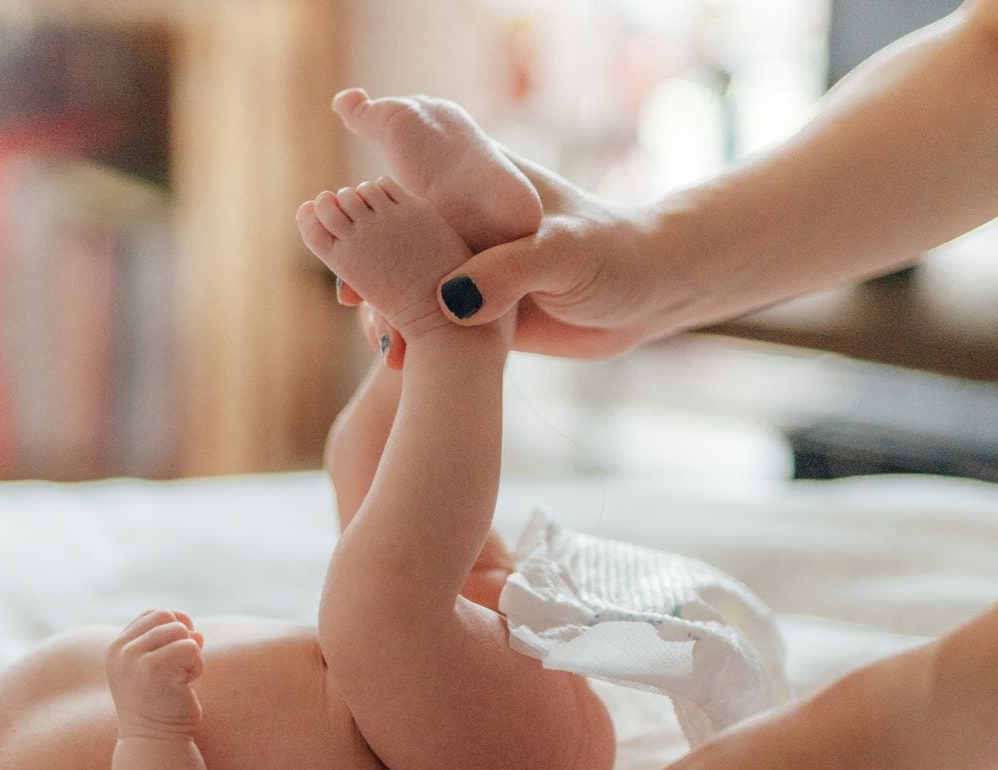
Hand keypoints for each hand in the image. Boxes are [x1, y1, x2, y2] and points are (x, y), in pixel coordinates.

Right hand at [106, 610, 205, 738]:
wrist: (155, 743)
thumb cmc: (161, 709)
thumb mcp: (158, 670)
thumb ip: (170, 645)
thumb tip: (197, 633)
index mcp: (116, 649)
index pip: (152, 614)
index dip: (174, 627)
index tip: (177, 657)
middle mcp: (120, 650)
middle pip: (166, 616)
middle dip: (183, 639)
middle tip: (180, 670)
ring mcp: (132, 658)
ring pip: (180, 630)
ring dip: (191, 655)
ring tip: (181, 680)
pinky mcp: (151, 668)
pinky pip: (190, 647)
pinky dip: (197, 666)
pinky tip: (186, 686)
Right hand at [340, 155, 661, 359]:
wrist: (653, 297)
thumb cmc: (618, 256)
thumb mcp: (565, 257)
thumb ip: (509, 274)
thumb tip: (449, 301)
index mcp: (482, 191)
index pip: (414, 180)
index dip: (375, 193)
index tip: (345, 224)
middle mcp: (468, 228)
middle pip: (398, 239)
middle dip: (368, 265)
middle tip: (352, 299)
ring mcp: (471, 271)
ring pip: (409, 287)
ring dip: (386, 309)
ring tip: (375, 337)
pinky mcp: (480, 314)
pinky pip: (431, 325)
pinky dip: (410, 339)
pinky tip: (394, 361)